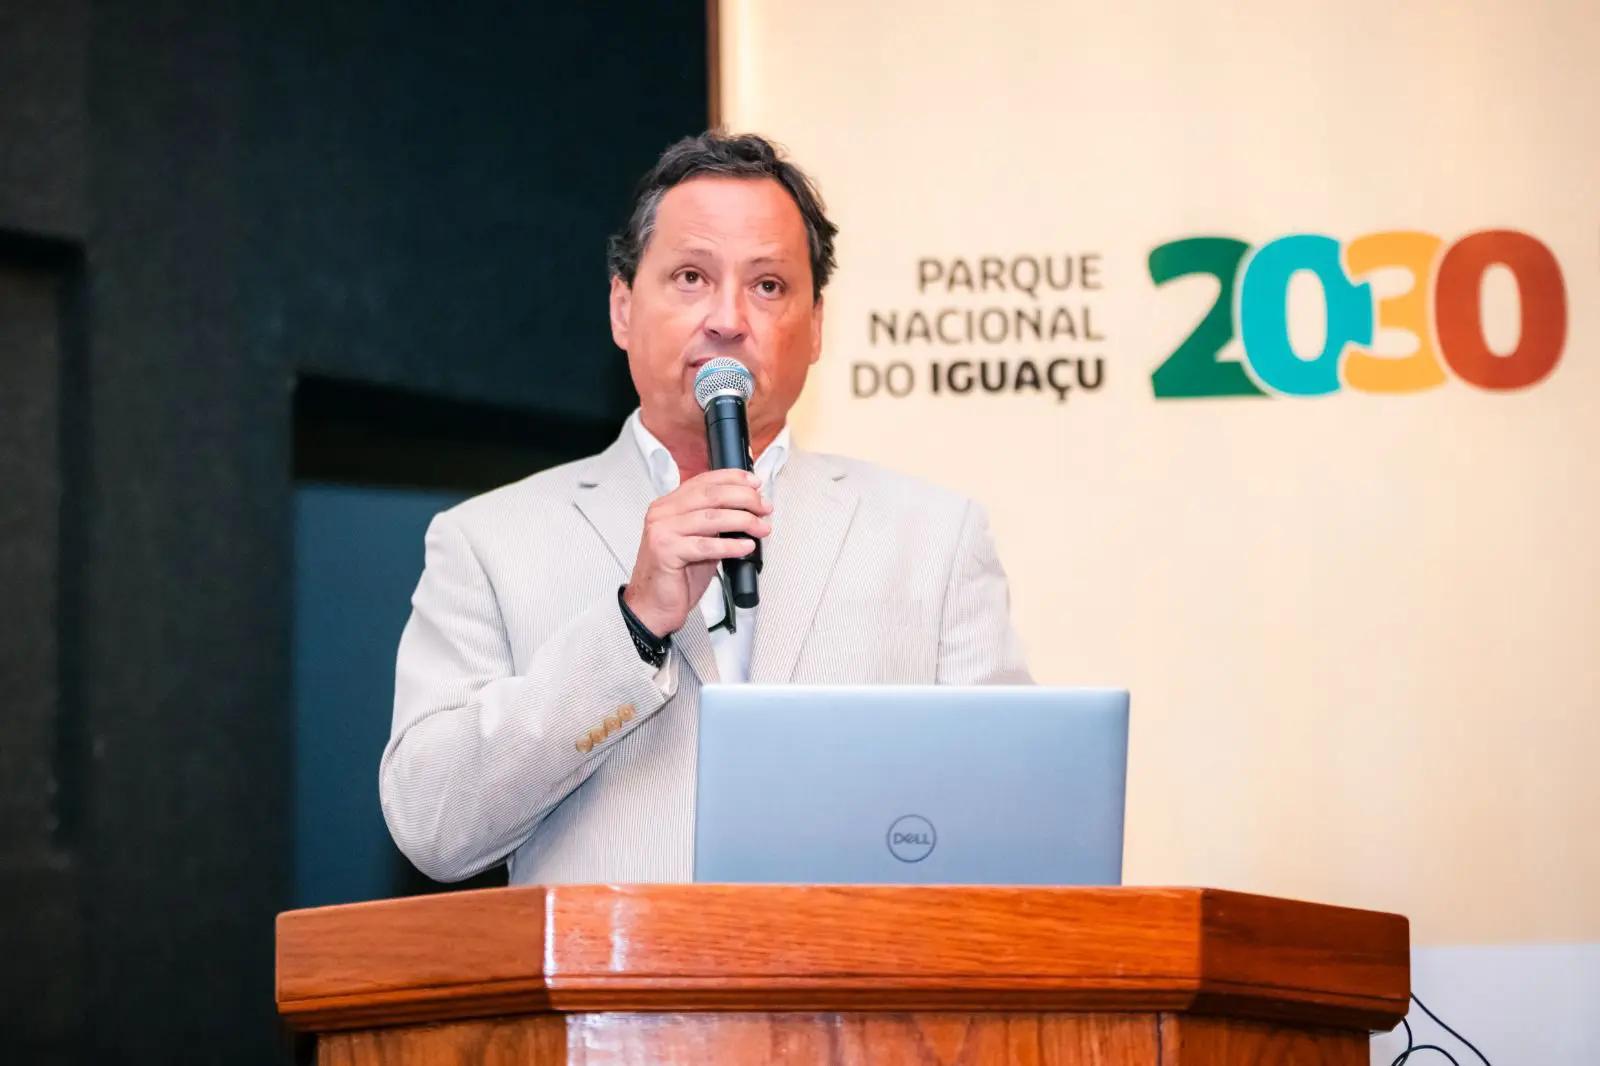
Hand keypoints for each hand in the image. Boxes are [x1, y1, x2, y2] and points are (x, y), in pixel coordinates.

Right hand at [623, 469, 771, 636]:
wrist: (653, 605)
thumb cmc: (676, 576)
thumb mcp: (698, 541)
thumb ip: (715, 523)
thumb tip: (748, 512)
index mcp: (668, 505)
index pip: (704, 481)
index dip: (733, 478)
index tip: (755, 484)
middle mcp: (663, 513)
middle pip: (711, 495)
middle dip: (744, 499)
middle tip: (764, 508)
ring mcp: (662, 531)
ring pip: (712, 517)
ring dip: (744, 521)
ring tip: (761, 528)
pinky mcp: (666, 552)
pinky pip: (706, 545)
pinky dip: (731, 545)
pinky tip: (746, 547)